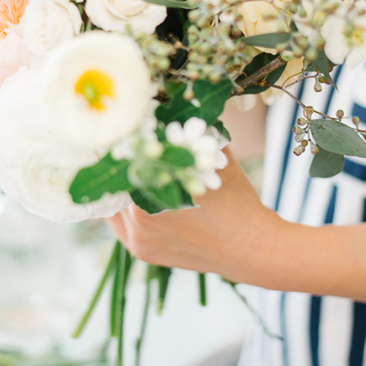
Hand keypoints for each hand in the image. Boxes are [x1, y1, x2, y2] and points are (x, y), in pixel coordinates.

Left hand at [107, 148, 283, 282]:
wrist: (250, 247)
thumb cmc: (235, 199)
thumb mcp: (214, 159)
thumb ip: (186, 138)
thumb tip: (162, 112)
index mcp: (156, 190)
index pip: (125, 159)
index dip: (125, 144)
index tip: (127, 133)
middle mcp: (140, 218)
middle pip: (116, 181)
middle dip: (122, 165)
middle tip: (125, 149)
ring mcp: (139, 239)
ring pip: (115, 203)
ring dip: (121, 188)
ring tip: (133, 171)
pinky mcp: (141, 252)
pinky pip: (121, 224)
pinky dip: (125, 209)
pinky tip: (136, 194)